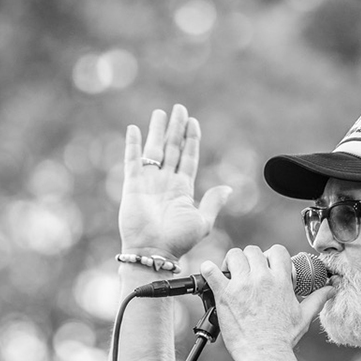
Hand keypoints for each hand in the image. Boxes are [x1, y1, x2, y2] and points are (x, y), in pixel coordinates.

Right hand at [119, 105, 230, 258]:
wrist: (154, 251)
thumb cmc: (178, 241)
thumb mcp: (202, 221)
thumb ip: (213, 203)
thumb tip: (228, 188)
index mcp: (182, 188)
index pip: (188, 157)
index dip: (191, 139)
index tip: (193, 122)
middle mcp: (165, 182)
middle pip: (172, 148)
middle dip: (176, 128)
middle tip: (179, 109)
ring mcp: (148, 182)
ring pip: (154, 149)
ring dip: (157, 131)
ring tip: (161, 113)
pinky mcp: (132, 185)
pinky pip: (132, 160)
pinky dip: (132, 144)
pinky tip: (134, 129)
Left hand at [200, 245, 334, 358]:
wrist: (264, 353)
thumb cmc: (283, 337)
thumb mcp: (304, 316)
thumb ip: (317, 298)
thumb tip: (331, 289)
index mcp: (281, 280)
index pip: (276, 250)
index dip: (271, 255)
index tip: (267, 266)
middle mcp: (262, 278)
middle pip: (253, 251)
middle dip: (250, 259)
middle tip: (247, 271)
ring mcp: (242, 285)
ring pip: (234, 255)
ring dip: (231, 262)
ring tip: (231, 272)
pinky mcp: (225, 294)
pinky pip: (211, 272)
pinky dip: (208, 270)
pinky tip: (210, 274)